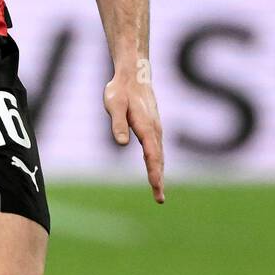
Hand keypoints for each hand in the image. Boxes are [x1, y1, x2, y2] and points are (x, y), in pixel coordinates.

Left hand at [104, 64, 164, 202]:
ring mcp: (156, 129)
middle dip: (159, 179)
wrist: (134, 75)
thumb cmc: (120, 90)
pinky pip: (157, 149)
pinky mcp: (152, 128)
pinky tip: (156, 171)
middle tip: (159, 199)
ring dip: (159, 173)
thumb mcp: (114, 105)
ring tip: (158, 192)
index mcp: (146, 127)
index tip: (156, 187)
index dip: (154, 172)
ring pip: (159, 155)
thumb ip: (117, 123)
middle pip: (158, 159)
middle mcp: (155, 130)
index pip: (152, 154)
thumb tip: (122, 143)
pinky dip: (158, 163)